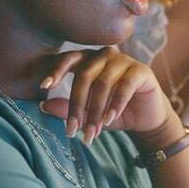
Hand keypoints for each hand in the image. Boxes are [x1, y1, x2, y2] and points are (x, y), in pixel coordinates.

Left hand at [36, 47, 173, 144]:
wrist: (145, 119)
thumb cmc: (112, 112)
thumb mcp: (87, 114)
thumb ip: (67, 108)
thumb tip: (43, 106)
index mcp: (87, 60)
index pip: (68, 59)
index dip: (55, 71)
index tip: (44, 87)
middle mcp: (104, 55)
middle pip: (84, 75)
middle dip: (77, 105)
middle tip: (72, 130)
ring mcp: (124, 60)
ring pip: (103, 83)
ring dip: (95, 111)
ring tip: (92, 132)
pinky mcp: (141, 70)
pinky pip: (125, 85)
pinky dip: (115, 104)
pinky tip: (110, 119)